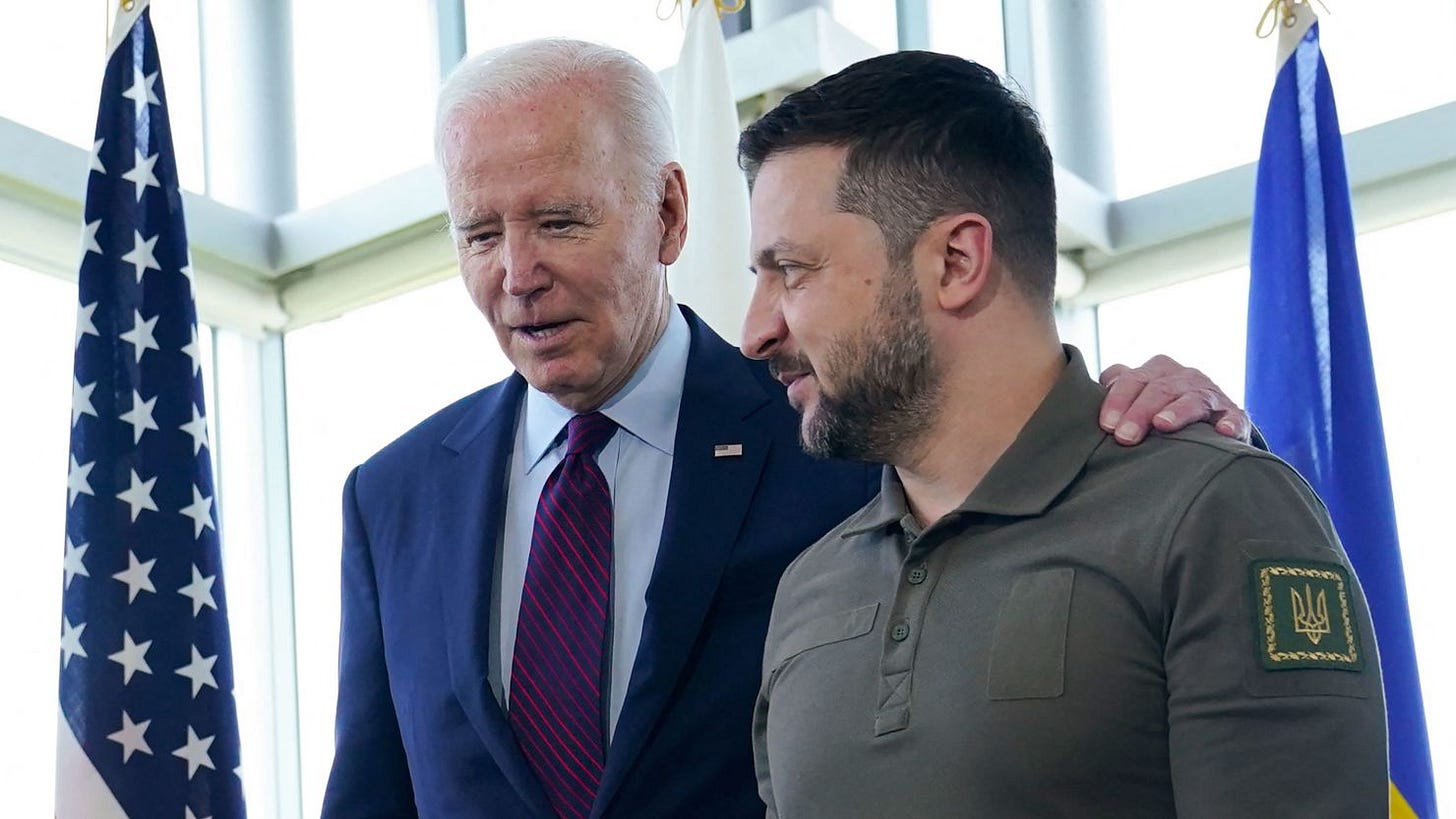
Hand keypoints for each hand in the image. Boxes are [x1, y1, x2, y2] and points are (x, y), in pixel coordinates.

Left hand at [1098, 355, 1250, 445]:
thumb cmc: (1162, 411)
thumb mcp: (1139, 397)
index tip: (1106, 424)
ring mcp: (1210, 395)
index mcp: (1156, 371)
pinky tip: (1222, 432)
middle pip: (1158, 389)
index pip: (1131, 379)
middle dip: (1139, 412)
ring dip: (1178, 411)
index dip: (1116, 399)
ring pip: (1192, 399)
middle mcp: (1183, 377)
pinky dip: (1230, 423)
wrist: (1212, 423)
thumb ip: (1115, 392)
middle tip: (1124, 437)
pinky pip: (1234, 417)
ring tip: (1163, 424)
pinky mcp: (1233, 415)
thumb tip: (1081, 399)